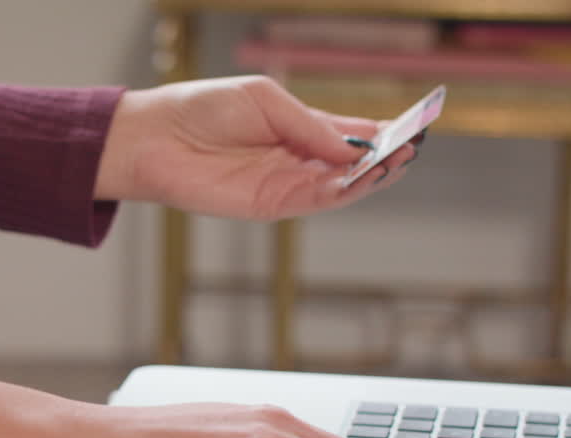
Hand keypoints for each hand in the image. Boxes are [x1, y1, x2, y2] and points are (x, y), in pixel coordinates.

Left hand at [95, 76, 419, 221]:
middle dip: (385, 156)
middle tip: (411, 148)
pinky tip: (361, 178)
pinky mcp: (271, 205)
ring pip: (341, 186)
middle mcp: (298, 158)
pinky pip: (315, 201)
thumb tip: (352, 144)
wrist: (156, 138)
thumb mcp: (265, 100)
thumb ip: (309, 124)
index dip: (384, 131)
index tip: (415, 125)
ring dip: (371, 177)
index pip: (352, 132)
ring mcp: (287, 183)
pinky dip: (342, 192)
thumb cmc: (202, 109)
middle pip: (354, 163)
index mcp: (300, 128)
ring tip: (396, 162)